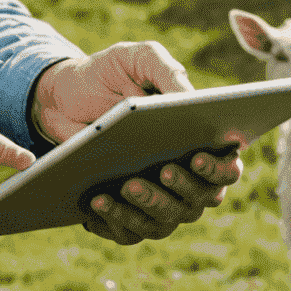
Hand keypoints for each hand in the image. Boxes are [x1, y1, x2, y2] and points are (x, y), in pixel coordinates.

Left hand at [31, 44, 244, 245]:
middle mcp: (183, 176)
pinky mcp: (125, 214)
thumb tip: (192, 98)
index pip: (227, 167)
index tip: (198, 157)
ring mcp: (156, 199)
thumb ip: (167, 70)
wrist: (63, 96)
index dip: (220, 168)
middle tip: (164, 170)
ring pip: (166, 220)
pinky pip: (128, 231)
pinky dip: (116, 221)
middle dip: (184, 188)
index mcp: (198, 140)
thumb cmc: (110, 75)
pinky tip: (97, 203)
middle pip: (200, 199)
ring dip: (149, 206)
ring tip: (124, 186)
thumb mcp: (136, 58)